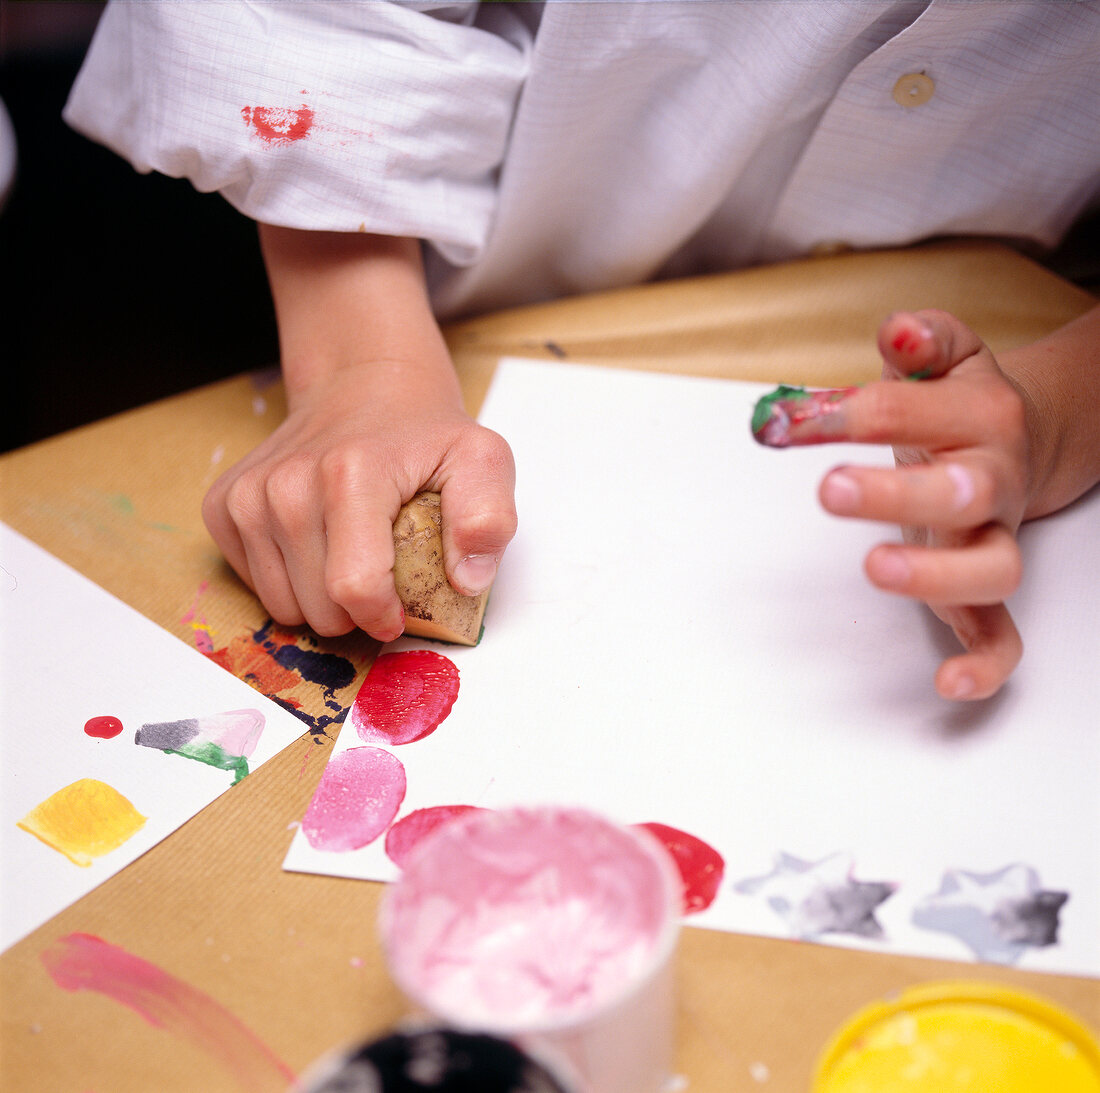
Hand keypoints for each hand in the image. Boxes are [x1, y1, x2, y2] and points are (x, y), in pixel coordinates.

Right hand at [202, 226, 515, 642]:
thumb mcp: (482, 461)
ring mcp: (247, 495)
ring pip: (283, 607)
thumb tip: (469, 580)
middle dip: (356, 611)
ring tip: (351, 555)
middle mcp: (287, 484)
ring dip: (321, 600)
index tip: (401, 608)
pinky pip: (255, 585)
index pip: (354, 587)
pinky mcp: (223, 506)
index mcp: (350, 474)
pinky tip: (318, 544)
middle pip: (319, 608)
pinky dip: (289, 581)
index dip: (384, 614)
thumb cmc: (424, 434)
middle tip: (381, 571)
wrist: (365, 385)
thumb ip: (487, 517)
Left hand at [808, 310, 1030, 699]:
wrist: (1025, 439)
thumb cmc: (961, 403)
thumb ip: (922, 341)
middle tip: (830, 488)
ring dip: (935, 573)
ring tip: (875, 567)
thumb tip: (895, 329)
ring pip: (991, 567)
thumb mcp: (950, 358)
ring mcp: (993, 537)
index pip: (916, 410)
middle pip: (962, 490)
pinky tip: (949, 684)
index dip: (856, 415)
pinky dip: (985, 662)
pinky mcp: (986, 589)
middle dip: (896, 491)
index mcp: (980, 417)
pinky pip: (1002, 633)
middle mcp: (993, 480)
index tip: (797, 421)